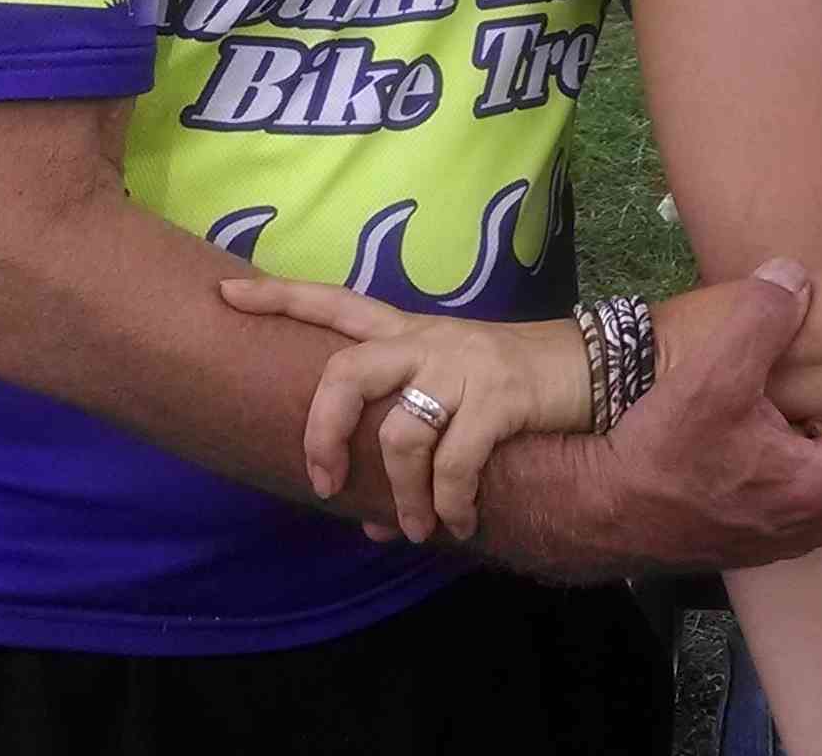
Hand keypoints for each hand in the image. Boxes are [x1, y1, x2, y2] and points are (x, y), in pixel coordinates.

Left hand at [218, 271, 576, 542]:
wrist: (597, 367)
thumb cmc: (516, 390)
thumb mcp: (458, 402)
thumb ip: (410, 450)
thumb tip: (372, 522)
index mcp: (412, 333)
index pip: (337, 304)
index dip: (281, 299)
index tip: (225, 294)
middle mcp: (429, 341)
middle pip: (348, 368)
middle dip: (323, 431)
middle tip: (323, 482)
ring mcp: (464, 365)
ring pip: (400, 433)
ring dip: (402, 495)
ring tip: (417, 528)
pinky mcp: (499, 396)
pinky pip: (455, 461)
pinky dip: (451, 503)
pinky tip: (460, 522)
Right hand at [542, 260, 821, 573]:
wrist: (591, 512)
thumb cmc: (654, 454)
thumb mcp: (710, 378)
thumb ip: (761, 320)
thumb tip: (799, 275)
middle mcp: (820, 517)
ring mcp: (789, 529)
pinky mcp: (759, 527)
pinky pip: (810, 477)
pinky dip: (821, 445)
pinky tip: (802, 414)